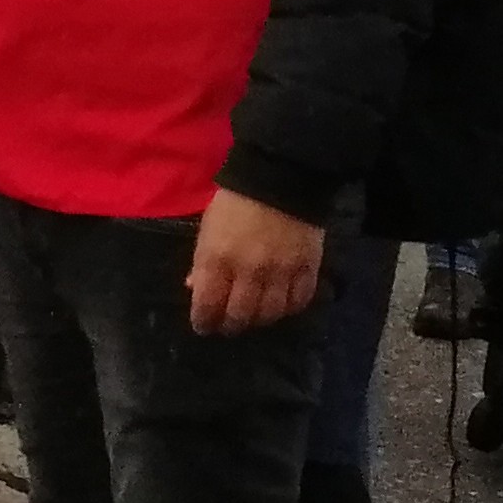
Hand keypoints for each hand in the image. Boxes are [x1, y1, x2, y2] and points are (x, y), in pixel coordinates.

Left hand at [184, 189, 325, 330]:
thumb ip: (203, 261)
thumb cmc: (235, 202)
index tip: (204, 326)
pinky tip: (281, 305)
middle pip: (240, 316)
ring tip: (254, 317)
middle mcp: (248, 271)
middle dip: (230, 326)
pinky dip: (289, 308)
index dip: (204, 321)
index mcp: (217, 258)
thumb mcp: (208, 228)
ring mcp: (280, 271)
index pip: (208, 305)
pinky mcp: (307, 268)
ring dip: (259, 320)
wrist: (280, 177)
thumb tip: (195, 288)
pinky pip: (299, 301)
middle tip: (228, 326)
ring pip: (270, 314)